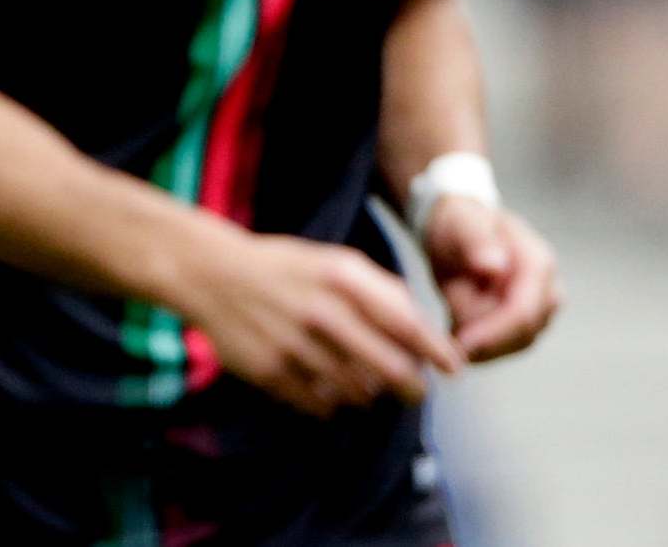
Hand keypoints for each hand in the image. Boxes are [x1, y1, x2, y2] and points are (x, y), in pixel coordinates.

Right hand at [181, 227, 462, 417]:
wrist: (214, 274)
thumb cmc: (288, 269)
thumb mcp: (336, 262)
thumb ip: (382, 291)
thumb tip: (424, 332)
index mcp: (343, 278)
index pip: (407, 325)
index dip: (436, 352)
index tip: (453, 369)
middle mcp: (322, 312)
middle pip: (389, 370)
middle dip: (411, 386)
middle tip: (415, 390)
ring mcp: (295, 346)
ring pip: (357, 392)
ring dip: (368, 392)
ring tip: (360, 378)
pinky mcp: (271, 373)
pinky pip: (321, 405)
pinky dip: (332, 402)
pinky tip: (324, 384)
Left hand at [424, 196, 559, 362]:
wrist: (462, 230)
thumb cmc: (461, 224)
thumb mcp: (461, 226)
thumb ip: (477, 243)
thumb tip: (495, 266)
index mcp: (538, 263)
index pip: (523, 312)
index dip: (492, 333)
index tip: (458, 342)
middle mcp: (548, 290)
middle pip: (521, 336)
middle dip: (481, 334)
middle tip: (447, 321)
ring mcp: (541, 311)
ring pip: (511, 346)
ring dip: (477, 335)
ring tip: (453, 304)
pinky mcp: (528, 326)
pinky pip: (503, 348)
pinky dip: (478, 342)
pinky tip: (457, 323)